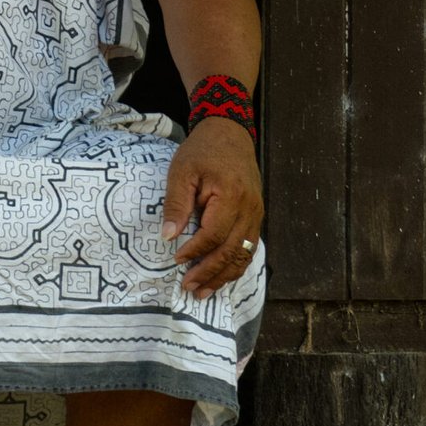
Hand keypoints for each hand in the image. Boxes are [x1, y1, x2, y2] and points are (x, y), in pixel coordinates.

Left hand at [162, 116, 262, 298]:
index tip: (177, 260)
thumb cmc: (202, 151)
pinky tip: (222, 276)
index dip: (195, 251)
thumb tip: (168, 237)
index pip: (213, 235)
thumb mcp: (182, 171)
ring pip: (244, 255)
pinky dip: (235, 265)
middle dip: (210, 273)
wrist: (229, 134)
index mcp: (231, 196)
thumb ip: (176, 204)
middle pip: (232, 251)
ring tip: (204, 291)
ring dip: (224, 276)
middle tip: (190, 288)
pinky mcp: (256, 216)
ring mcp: (256, 214)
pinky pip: (249, 248)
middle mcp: (249, 209)